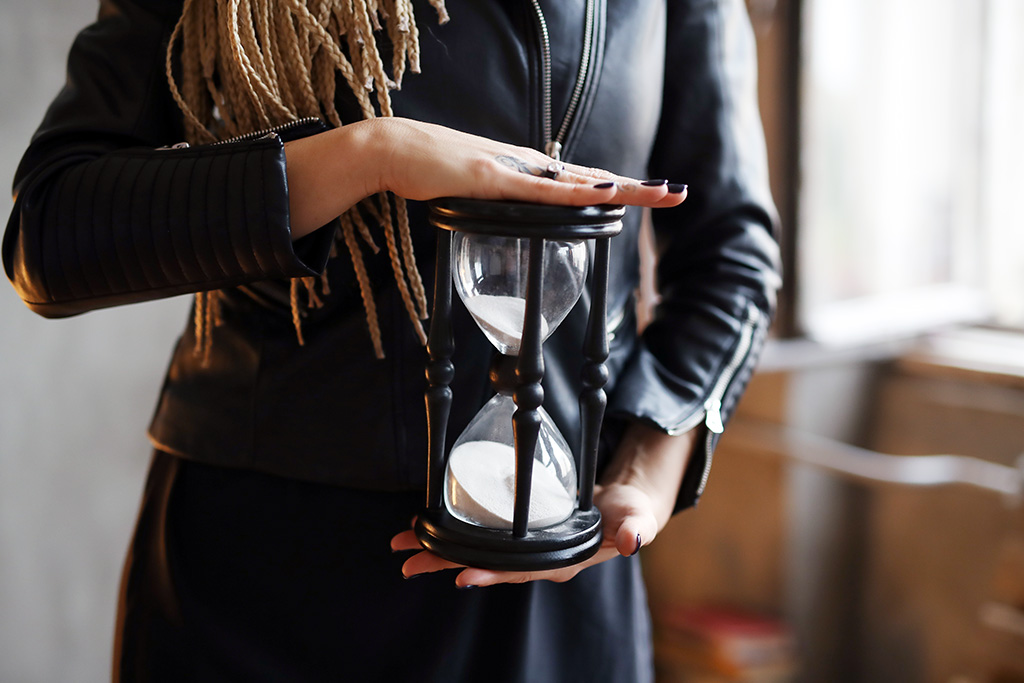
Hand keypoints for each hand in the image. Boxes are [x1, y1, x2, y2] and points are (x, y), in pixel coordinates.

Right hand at [285, 118, 686, 238]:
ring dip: (623, 189)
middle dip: (638, 188)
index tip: (651, 193)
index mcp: (528, 171)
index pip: (584, 181)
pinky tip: (604, 194)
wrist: (394, 149)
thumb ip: (500, 202)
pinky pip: (544, 191)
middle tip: (677, 193)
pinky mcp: (495, 178)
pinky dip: (577, 194)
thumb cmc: (431, 169)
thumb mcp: (476, 191)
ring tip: (661, 191)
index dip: (619, 188)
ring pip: (580, 183)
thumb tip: (518, 216)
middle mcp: (531, 166)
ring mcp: (515, 170)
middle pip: (595, 179)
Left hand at [390, 422, 696, 586]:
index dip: (492, 573)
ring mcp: (523, 548)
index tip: (462, 576)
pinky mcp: (515, 532)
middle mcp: (535, 561)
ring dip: (438, 550)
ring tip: (403, 547)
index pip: (520, 571)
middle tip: (409, 563)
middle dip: (447, 564)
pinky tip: (426, 528)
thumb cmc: (627, 515)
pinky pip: (479, 536)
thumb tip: (633, 541)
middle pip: (486, 566)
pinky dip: (452, 532)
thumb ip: (635, 528)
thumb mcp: (636, 517)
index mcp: (559, 562)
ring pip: (475, 553)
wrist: (620, 510)